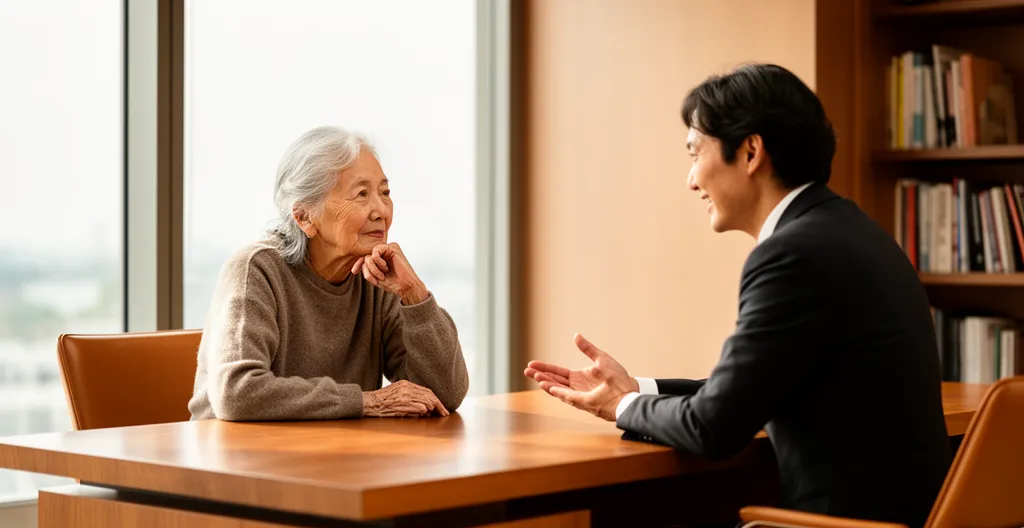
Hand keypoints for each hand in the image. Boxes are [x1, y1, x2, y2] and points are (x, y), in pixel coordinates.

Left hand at [350, 242, 428, 304]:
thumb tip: (361, 262)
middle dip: (369, 270)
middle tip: (379, 278)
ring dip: (374, 269)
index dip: (359, 264)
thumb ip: (368, 267)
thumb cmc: (392, 283)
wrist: (405, 286)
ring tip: (383, 274)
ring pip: (369, 256)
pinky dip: (378, 262)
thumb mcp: (375, 276)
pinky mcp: (393, 247)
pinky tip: (386, 267)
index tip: (354, 271)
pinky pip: (375, 252)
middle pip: (366, 257)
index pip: (365, 257)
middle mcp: (385, 252)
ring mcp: (389, 248)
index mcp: (382, 258)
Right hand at [362, 380, 448, 417]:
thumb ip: (410, 397)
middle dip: (439, 405)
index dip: (436, 399)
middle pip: (429, 395)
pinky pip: (420, 407)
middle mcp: (407, 387)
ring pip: (427, 401)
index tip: (441, 407)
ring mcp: (405, 395)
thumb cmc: (382, 401)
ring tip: (435, 415)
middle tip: (445, 413)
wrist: (369, 402)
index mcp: (406, 384)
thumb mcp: (396, 393)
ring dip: (433, 409)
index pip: (426, 390)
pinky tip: (425, 414)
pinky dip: (424, 411)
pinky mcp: (403, 403)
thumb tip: (425, 408)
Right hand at [523, 334, 637, 420]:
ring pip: (557, 388)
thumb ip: (587, 349)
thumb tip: (576, 336)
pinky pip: (566, 396)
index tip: (532, 364)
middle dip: (540, 375)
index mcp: (579, 377)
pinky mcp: (583, 401)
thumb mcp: (601, 358)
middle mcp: (576, 387)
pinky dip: (556, 391)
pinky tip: (546, 385)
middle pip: (554, 380)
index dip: (545, 368)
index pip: (558, 372)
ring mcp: (578, 395)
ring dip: (545, 382)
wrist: (629, 391)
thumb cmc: (618, 377)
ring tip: (533, 376)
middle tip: (526, 369)